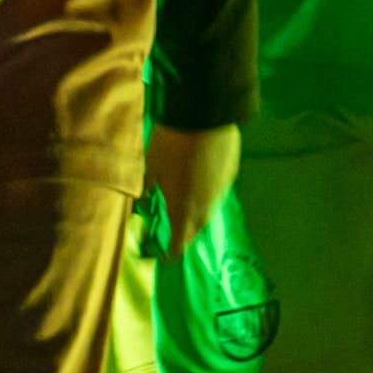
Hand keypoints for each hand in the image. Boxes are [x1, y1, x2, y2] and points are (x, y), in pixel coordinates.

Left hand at [143, 121, 239, 251]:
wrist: (203, 114)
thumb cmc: (170, 145)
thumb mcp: (150, 168)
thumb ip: (147, 191)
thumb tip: (141, 205)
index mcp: (183, 210)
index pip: (179, 243)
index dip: (171, 254)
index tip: (164, 257)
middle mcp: (206, 206)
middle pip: (196, 229)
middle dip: (185, 235)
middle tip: (175, 235)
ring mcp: (221, 189)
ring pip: (209, 209)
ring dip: (197, 213)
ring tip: (186, 208)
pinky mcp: (230, 172)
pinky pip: (217, 191)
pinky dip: (207, 193)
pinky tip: (200, 182)